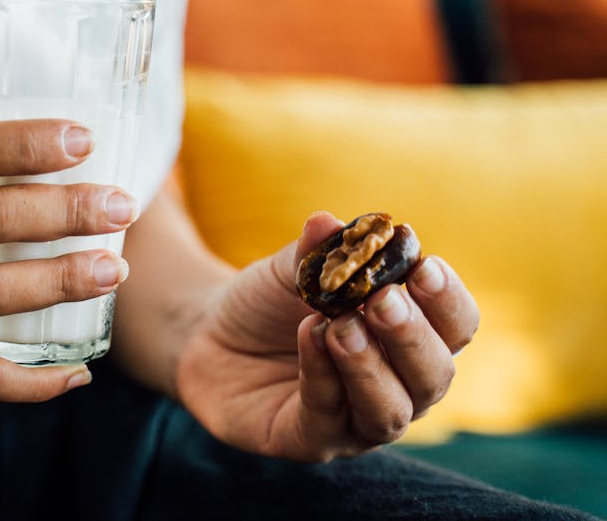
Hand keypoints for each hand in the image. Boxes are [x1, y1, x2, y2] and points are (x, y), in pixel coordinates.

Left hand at [174, 212, 478, 461]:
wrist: (208, 335)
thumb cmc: (268, 303)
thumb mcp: (291, 268)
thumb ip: (317, 250)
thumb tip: (327, 222)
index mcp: (410, 340)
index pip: (456, 328)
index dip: (447, 300)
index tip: (425, 266)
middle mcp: (397, 388)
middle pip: (433, 376)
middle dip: (412, 336)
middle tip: (383, 299)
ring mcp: (355, 423)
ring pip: (390, 412)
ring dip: (370, 365)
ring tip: (341, 325)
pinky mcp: (308, 442)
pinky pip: (327, 417)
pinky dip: (322, 375)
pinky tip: (309, 336)